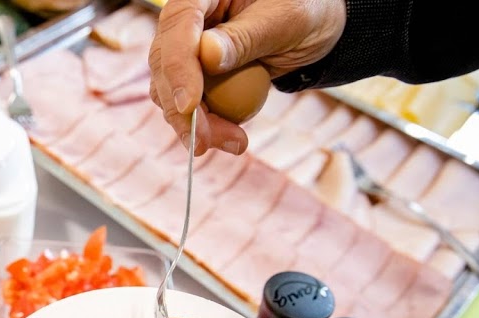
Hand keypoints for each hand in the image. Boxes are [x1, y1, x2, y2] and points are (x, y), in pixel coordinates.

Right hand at [148, 0, 346, 154]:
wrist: (314, 28)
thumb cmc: (305, 9)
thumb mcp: (286, 20)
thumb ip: (246, 37)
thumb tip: (206, 56)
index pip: (178, 25)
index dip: (178, 66)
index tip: (189, 105)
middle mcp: (187, 20)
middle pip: (163, 64)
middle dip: (181, 109)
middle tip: (204, 142)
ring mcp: (187, 50)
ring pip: (170, 92)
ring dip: (195, 125)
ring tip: (234, 143)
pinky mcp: (195, 77)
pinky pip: (189, 107)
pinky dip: (208, 128)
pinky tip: (233, 139)